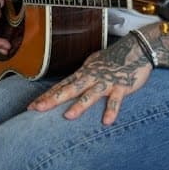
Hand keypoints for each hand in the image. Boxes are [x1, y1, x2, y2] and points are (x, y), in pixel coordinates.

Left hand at [29, 35, 151, 124]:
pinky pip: (116, 100)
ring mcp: (106, 82)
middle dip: (53, 99)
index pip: (62, 86)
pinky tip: (107, 121)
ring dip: (80, 105)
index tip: (32, 106)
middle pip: (70, 89)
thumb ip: (81, 77)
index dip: (47, 96)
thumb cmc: (113, 59)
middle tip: (38, 109)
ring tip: (68, 116)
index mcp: (83, 73)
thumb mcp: (93, 66)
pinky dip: (111, 110)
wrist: (136, 48)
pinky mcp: (121, 87)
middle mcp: (91, 77)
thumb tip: (67, 85)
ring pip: (91, 94)